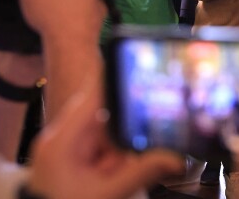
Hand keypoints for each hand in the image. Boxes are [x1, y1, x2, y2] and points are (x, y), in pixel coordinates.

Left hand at [26, 78, 182, 198]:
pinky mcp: (72, 161)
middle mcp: (62, 139)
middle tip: (124, 162)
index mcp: (63, 139)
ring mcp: (66, 150)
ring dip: (119, 154)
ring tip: (113, 177)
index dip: (112, 73)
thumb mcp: (106, 193)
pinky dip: (113, 162)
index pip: (93, 93)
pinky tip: (112, 178)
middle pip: (107, 117)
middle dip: (125, 137)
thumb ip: (143, 172)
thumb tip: (176, 158)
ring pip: (107, 136)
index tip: (127, 54)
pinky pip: (102, 151)